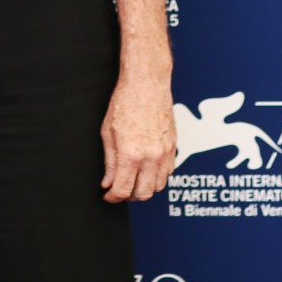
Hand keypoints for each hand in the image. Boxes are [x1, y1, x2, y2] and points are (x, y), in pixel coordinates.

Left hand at [100, 76, 174, 201]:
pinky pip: (168, 173)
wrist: (147, 84)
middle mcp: (150, 157)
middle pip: (143, 194)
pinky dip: (157, 177)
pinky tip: (146, 170)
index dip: (113, 197)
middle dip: (129, 196)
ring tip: (132, 181)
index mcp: (131, 154)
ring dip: (144, 188)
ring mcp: (164, 153)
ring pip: (158, 186)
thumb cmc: (125, 102)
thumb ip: (109, 162)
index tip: (108, 196)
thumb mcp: (108, 133)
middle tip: (119, 190)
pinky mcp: (174, 147)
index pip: (122, 190)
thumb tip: (107, 182)